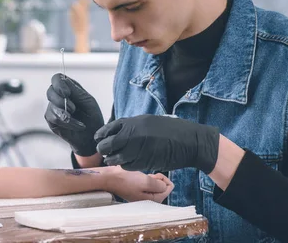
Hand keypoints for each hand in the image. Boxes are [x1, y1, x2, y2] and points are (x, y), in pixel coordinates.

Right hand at [44, 73, 103, 155]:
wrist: (92, 138)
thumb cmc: (92, 118)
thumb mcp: (88, 102)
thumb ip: (76, 91)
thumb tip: (63, 80)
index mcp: (68, 88)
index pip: (57, 78)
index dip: (59, 84)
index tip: (67, 93)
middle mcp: (59, 96)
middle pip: (50, 91)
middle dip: (61, 100)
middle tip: (74, 109)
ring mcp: (53, 108)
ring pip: (51, 106)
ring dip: (66, 114)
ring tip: (80, 121)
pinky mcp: (51, 120)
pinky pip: (54, 118)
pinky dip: (67, 122)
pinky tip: (77, 126)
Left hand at [95, 115, 219, 173]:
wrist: (190, 141)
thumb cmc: (170, 131)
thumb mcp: (148, 122)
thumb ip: (132, 127)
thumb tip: (117, 132)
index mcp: (134, 123)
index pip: (110, 128)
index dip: (102, 134)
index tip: (98, 138)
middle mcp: (133, 135)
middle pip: (109, 144)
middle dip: (104, 148)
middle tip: (103, 150)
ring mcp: (139, 149)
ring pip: (117, 157)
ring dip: (113, 159)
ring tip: (112, 159)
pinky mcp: (145, 162)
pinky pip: (128, 166)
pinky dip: (125, 165)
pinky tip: (126, 163)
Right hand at [103, 166, 173, 202]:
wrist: (111, 178)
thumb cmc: (127, 180)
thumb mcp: (146, 181)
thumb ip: (159, 185)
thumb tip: (165, 186)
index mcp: (153, 199)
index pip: (169, 188)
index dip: (164, 179)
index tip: (154, 175)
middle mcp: (150, 199)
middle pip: (163, 186)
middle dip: (157, 179)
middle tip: (147, 176)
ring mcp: (143, 194)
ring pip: (155, 184)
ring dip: (151, 178)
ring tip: (141, 176)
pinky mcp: (138, 190)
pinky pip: (148, 183)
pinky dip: (146, 178)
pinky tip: (138, 177)